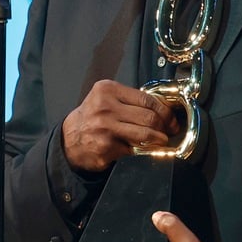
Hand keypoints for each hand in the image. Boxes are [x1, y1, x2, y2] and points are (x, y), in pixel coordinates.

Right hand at [61, 80, 179, 171]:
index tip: (171, 118)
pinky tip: (141, 149)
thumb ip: (130, 100)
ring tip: (161, 140)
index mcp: (107, 90)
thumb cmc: (93, 117)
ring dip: (158, 139)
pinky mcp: (105, 147)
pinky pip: (133, 150)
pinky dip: (141, 151)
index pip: (146, 99)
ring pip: (145, 134)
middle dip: (165, 126)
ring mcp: (105, 128)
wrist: (70, 138)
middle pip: (149, 117)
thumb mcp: (106, 98)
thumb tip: (163, 109)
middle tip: (169, 131)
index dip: (164, 111)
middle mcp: (105, 107)